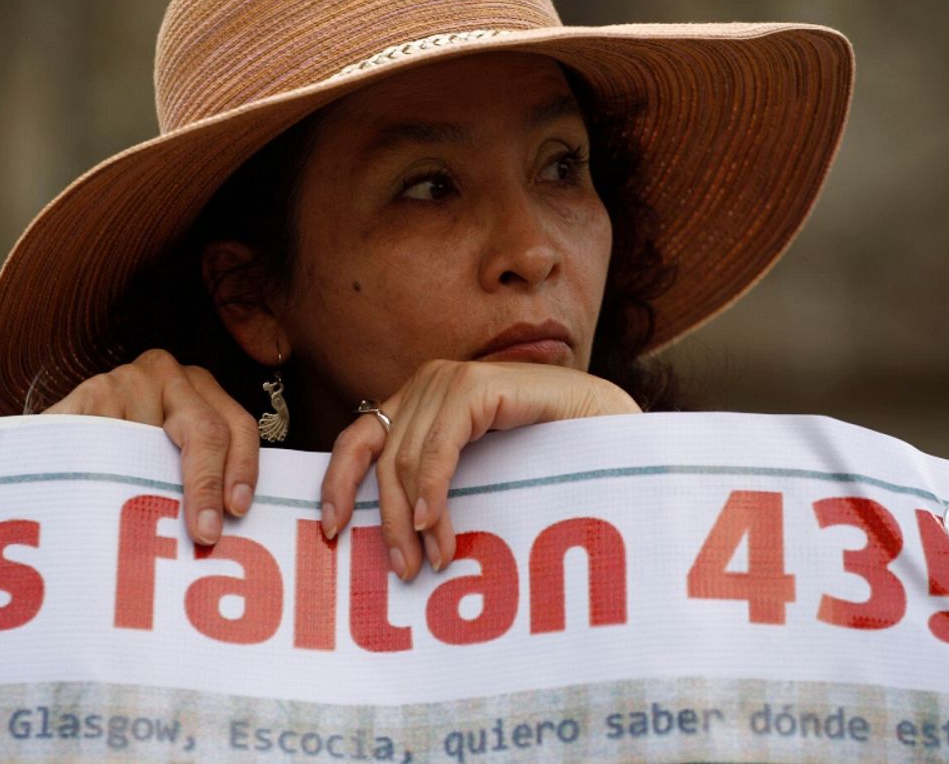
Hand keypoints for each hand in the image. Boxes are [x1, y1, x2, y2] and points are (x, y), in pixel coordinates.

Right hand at [44, 349, 257, 545]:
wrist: (58, 442)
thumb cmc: (122, 456)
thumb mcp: (165, 458)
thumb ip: (195, 479)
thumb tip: (223, 531)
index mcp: (200, 389)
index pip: (238, 426)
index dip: (244, 470)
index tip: (237, 511)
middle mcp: (169, 374)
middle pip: (207, 431)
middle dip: (208, 486)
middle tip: (205, 533)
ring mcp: (130, 379)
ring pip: (154, 445)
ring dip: (149, 488)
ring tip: (141, 524)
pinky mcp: (92, 392)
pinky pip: (111, 442)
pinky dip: (110, 476)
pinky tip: (103, 499)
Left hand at [318, 361, 639, 580]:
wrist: (616, 430)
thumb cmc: (551, 458)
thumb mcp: (478, 474)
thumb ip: (434, 486)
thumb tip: (390, 537)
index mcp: (421, 401)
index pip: (358, 439)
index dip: (338, 484)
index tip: (332, 532)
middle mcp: (429, 383)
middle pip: (380, 457)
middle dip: (386, 518)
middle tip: (400, 568)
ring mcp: (451, 379)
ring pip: (406, 458)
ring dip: (415, 517)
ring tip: (432, 559)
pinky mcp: (477, 386)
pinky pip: (440, 446)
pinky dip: (434, 488)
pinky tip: (438, 524)